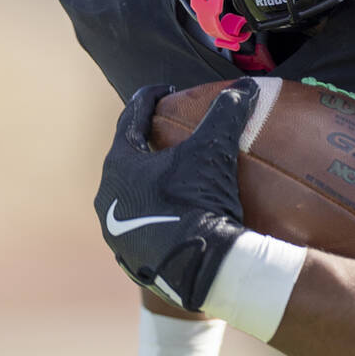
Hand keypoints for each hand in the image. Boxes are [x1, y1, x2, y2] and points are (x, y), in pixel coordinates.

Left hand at [95, 79, 257, 310]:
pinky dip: (157, 217)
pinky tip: (177, 217)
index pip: (130, 120)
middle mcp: (109, 198)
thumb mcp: (214, 151)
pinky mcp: (132, 258)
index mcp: (120, 166)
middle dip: (147, 144)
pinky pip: (142, 228)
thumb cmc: (198, 202)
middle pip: (127, 160)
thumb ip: (226, 113)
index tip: (166, 90)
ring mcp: (117, 232)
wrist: (199, 268)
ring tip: (174, 178)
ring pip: (131, 197)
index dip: (149, 99)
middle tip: (168, 132)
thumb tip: (245, 87)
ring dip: (149, 184)